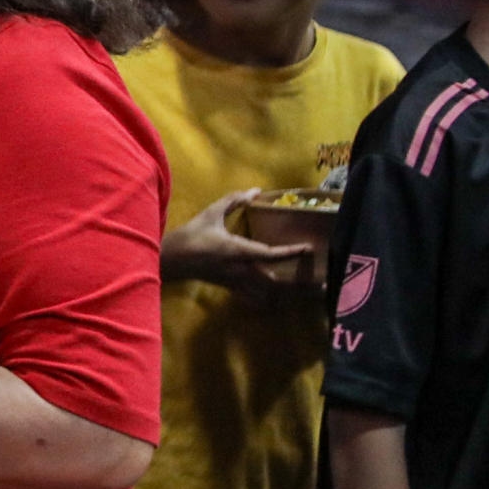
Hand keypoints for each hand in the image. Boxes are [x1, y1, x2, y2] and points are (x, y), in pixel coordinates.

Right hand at [160, 189, 314, 298]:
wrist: (169, 260)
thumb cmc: (191, 236)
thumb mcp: (211, 214)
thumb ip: (233, 201)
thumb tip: (255, 191)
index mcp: (238, 251)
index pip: (271, 254)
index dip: (291, 252)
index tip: (309, 248)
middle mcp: (240, 269)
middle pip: (276, 282)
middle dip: (297, 284)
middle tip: (319, 284)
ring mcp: (235, 281)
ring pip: (266, 293)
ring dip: (285, 293)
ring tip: (302, 292)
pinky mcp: (229, 286)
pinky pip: (253, 296)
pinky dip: (266, 298)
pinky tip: (275, 297)